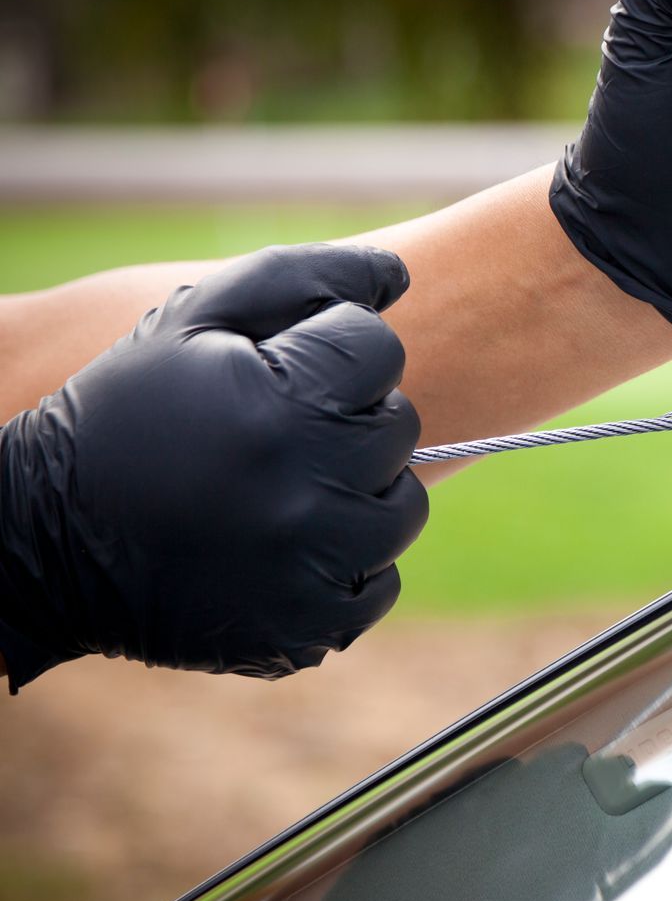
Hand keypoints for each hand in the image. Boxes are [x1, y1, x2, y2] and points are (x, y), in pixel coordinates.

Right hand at [0, 245, 426, 688]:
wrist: (42, 543)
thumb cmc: (124, 414)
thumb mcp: (188, 320)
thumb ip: (301, 278)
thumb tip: (399, 272)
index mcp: (282, 404)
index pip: (378, 351)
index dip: (333, 354)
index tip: (284, 373)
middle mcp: (308, 489)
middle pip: (399, 428)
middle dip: (348, 420)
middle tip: (278, 433)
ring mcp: (313, 567)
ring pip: (401, 508)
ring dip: (358, 493)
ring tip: (282, 489)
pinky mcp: (308, 628)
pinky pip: (378, 585)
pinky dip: (344, 567)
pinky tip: (282, 547)